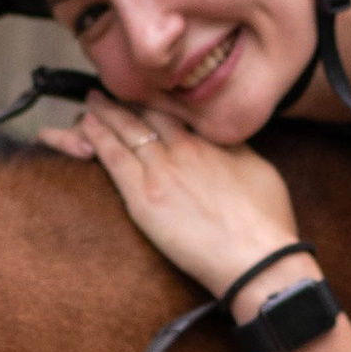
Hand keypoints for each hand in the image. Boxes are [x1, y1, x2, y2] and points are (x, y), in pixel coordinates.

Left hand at [38, 97, 303, 306]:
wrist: (257, 260)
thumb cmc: (267, 225)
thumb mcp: (260, 171)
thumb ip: (235, 150)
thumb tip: (221, 139)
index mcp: (213, 141)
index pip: (176, 110)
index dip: (156, 101)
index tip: (145, 96)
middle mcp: (186, 147)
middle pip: (148, 112)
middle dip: (127, 100)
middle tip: (108, 92)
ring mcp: (162, 169)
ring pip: (126, 129)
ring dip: (104, 112)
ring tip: (90, 103)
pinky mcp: (144, 197)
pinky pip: (113, 158)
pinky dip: (95, 137)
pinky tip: (83, 125)